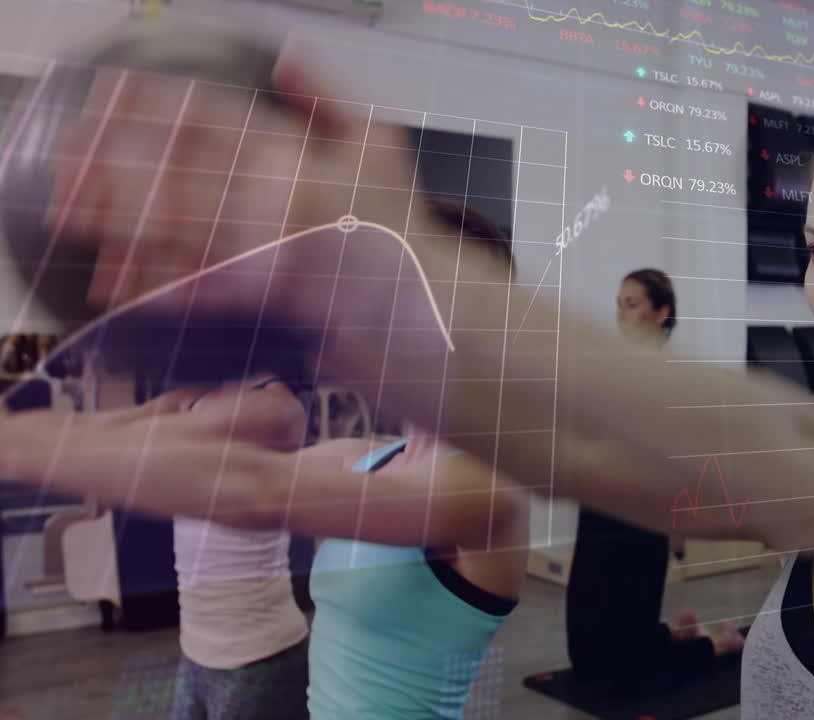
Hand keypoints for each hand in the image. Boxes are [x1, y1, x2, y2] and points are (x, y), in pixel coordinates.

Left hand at [45, 58, 431, 318]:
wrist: (426, 303)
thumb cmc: (398, 224)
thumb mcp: (380, 142)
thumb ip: (328, 96)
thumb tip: (286, 57)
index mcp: (302, 156)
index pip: (214, 117)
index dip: (156, 103)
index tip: (115, 93)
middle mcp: (281, 200)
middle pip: (180, 171)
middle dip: (118, 160)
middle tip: (71, 153)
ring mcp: (271, 253)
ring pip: (178, 231)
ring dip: (118, 221)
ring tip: (72, 212)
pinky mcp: (266, 302)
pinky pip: (198, 290)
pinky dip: (152, 285)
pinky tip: (115, 280)